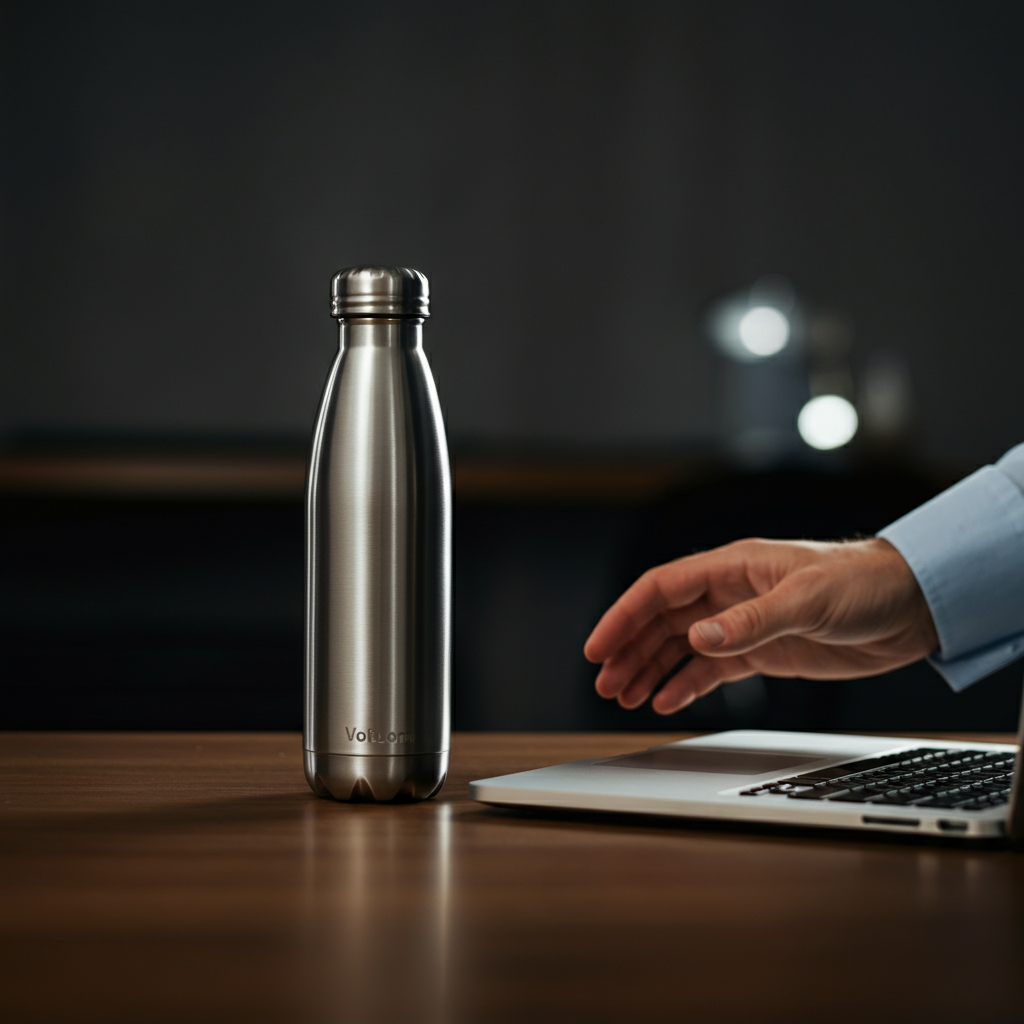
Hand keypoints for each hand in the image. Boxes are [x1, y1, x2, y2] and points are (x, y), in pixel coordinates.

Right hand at [584, 538, 938, 714]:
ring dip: (650, 669)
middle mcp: (729, 594)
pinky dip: (685, 684)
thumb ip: (752, 621)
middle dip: (628, 649)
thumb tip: (699, 637)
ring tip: (624, 695)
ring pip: (680, 646)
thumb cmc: (864, 583)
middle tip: (604, 682)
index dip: (623, 616)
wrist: (911, 606)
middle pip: (661, 620)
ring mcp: (743, 624)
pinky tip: (666, 700)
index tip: (598, 647)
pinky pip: (711, 670)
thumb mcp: (808, 599)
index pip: (661, 589)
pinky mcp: (762, 652)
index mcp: (732, 567)